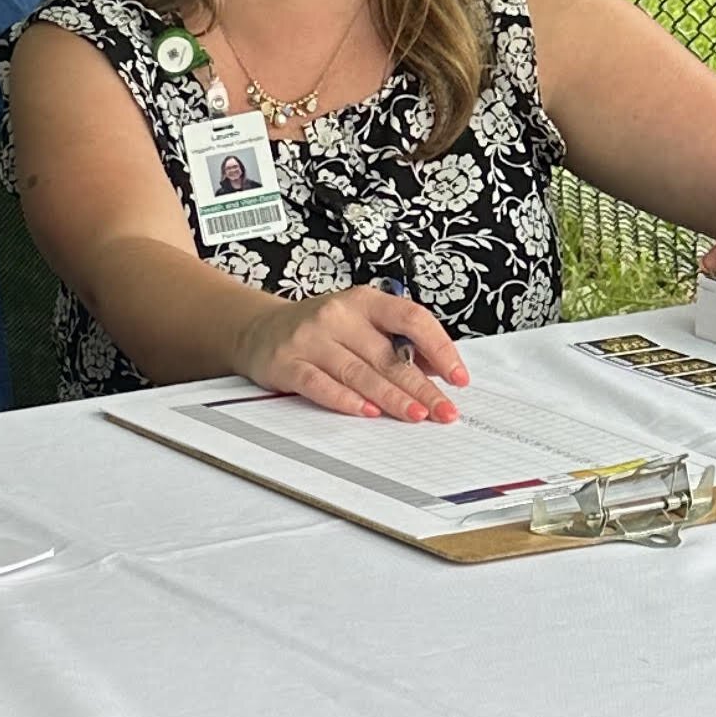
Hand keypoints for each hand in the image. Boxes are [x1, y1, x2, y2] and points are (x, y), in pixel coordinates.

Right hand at [248, 277, 471, 422]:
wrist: (257, 329)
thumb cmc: (318, 330)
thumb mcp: (359, 324)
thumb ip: (395, 344)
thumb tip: (436, 372)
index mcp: (364, 301)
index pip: (411, 318)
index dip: (440, 348)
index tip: (458, 377)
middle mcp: (338, 315)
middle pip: (388, 355)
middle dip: (421, 387)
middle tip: (444, 410)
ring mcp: (311, 338)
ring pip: (359, 372)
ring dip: (392, 397)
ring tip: (416, 415)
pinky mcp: (288, 363)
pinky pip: (320, 384)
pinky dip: (346, 400)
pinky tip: (368, 412)